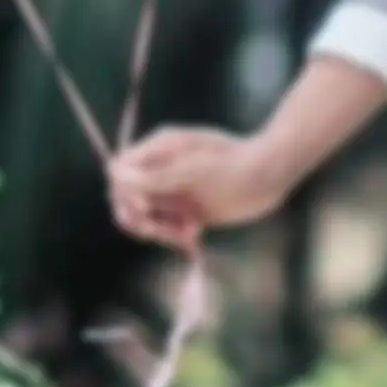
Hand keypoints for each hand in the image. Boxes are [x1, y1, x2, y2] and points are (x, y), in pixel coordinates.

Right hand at [108, 126, 289, 246]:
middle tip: (161, 229)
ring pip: (148, 218)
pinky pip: (171, 229)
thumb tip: (116, 177)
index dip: (125, 191)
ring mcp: (176, 193)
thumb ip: (157, 176)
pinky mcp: (192, 213)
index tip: (147, 206)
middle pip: (128, 197)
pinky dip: (177, 236)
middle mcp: (162, 171)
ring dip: (159, 231)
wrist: (269, 175)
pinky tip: (196, 234)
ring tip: (185, 233)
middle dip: (138, 216)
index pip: (120, 171)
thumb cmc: (233, 164)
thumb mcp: (193, 168)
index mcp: (157, 151)